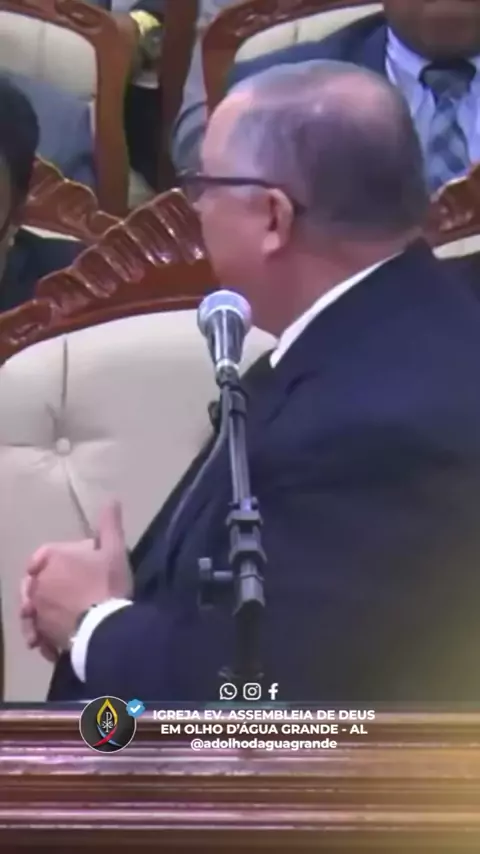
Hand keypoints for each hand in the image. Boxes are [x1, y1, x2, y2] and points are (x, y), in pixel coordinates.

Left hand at [20, 502, 131, 652]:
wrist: (102, 627)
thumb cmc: (107, 584)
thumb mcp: (115, 550)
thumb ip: (110, 525)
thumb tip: (112, 499)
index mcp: (51, 558)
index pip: (45, 554)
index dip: (58, 559)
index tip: (75, 567)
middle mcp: (37, 582)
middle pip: (38, 581)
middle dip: (51, 586)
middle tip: (73, 594)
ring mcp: (36, 610)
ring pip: (35, 608)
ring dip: (45, 612)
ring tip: (64, 619)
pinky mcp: (39, 634)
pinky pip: (38, 633)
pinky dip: (44, 635)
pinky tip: (57, 641)